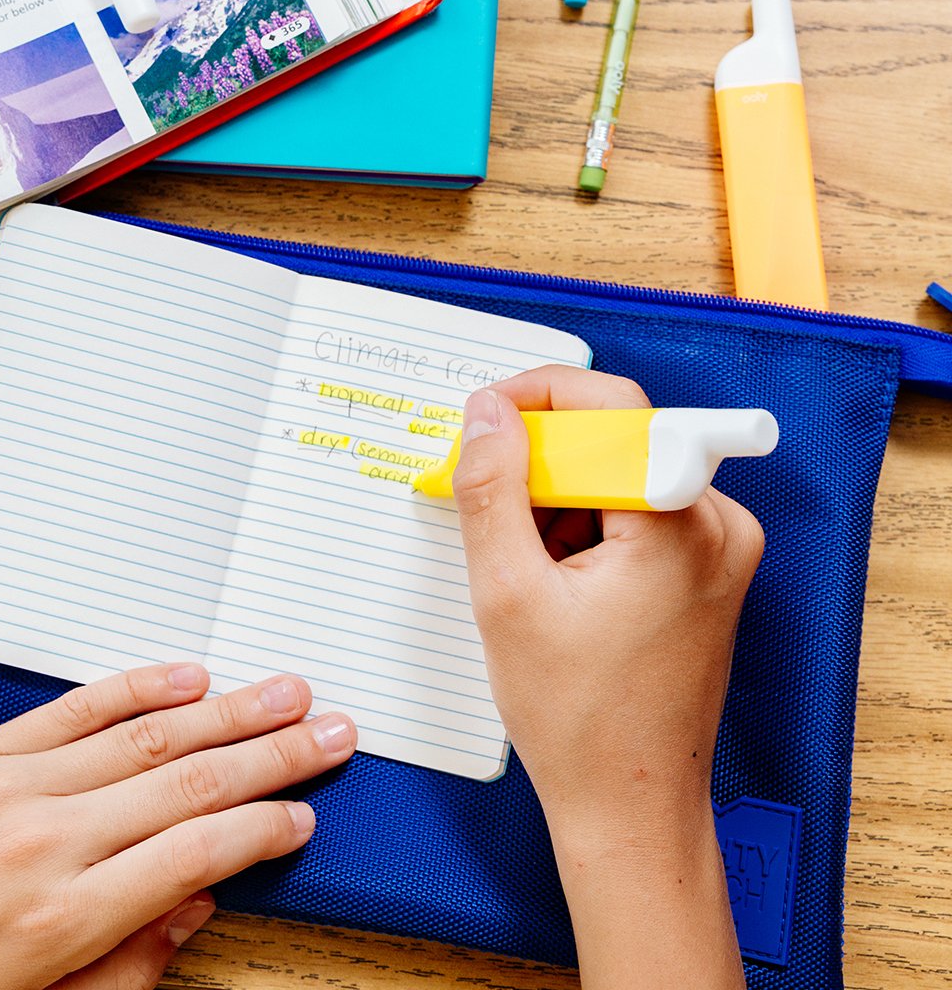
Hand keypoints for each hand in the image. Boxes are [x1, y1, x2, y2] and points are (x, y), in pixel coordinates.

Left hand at [0, 666, 355, 989]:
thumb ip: (127, 963)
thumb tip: (196, 905)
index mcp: (65, 918)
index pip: (199, 852)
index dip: (264, 829)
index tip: (304, 814)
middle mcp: (49, 841)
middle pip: (192, 783)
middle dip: (276, 753)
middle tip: (332, 728)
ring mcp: (12, 788)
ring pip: (146, 734)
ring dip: (228, 709)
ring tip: (285, 688)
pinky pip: (72, 709)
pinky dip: (136, 686)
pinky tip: (187, 675)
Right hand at [452, 366, 761, 989]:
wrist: (631, 807)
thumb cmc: (579, 720)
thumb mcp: (507, 594)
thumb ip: (492, 489)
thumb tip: (487, 414)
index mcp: (680, 525)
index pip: (614, 409)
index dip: (542, 399)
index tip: (487, 417)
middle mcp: (718, 526)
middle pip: (616, 442)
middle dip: (540, 463)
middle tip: (485, 498)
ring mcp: (719, 550)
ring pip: (621, 477)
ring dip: (559, 501)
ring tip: (524, 568)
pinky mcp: (706, 570)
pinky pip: (638, 512)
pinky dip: (586, 527)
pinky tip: (554, 580)